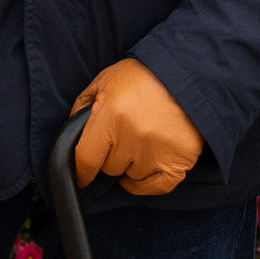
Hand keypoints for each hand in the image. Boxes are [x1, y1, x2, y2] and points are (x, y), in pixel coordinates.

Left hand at [71, 58, 203, 195]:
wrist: (188, 71)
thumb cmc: (144, 75)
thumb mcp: (104, 80)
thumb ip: (83, 106)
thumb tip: (71, 134)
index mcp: (110, 116)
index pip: (85, 159)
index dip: (81, 171)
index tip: (82, 175)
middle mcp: (132, 137)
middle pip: (109, 167)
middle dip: (112, 155)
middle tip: (124, 134)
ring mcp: (156, 151)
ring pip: (132, 175)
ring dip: (133, 163)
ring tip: (143, 138)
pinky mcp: (179, 160)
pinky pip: (156, 187)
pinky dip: (148, 183)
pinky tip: (145, 169)